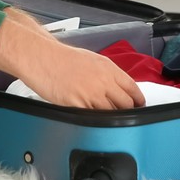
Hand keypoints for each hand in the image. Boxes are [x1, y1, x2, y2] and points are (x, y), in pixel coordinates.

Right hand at [0, 15, 143, 109]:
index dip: (138, 100)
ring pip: (111, 114)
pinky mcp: (77, 105)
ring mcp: (91, 94)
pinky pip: (93, 119)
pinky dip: (95, 122)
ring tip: (107, 120)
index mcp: (108, 68)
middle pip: (125, 105)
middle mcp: (103, 81)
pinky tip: (92, 121)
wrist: (41, 58)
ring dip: (111, 119)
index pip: (133, 88)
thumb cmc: (61, 57)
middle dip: (126, 112)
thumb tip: (116, 86)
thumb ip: (106, 73)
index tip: (138, 106)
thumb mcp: (91, 59)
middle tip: (124, 116)